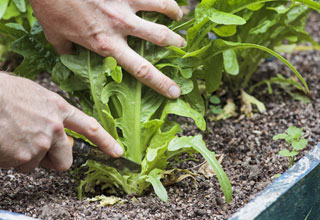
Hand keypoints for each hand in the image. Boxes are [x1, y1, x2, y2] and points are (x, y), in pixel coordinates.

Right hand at [0, 72, 122, 172]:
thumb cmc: (4, 92)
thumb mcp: (35, 96)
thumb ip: (50, 113)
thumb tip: (56, 130)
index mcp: (59, 109)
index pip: (90, 128)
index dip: (106, 142)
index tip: (117, 152)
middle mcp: (54, 128)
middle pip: (65, 161)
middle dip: (54, 160)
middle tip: (38, 151)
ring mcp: (40, 143)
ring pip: (37, 164)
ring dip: (25, 157)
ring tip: (12, 137)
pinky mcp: (23, 157)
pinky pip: (20, 166)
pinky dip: (11, 159)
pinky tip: (5, 141)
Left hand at [29, 0, 185, 98]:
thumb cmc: (51, 8)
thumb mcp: (56, 37)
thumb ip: (68, 50)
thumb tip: (70, 56)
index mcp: (107, 44)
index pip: (141, 70)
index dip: (161, 83)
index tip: (174, 91)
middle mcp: (121, 25)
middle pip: (160, 38)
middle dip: (176, 45)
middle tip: (182, 47)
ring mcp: (125, 3)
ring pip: (161, 9)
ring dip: (174, 14)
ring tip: (179, 17)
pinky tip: (167, 1)